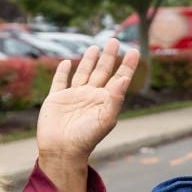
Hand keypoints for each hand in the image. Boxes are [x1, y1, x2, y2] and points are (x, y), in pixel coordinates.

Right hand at [36, 40, 138, 191]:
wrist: (62, 150)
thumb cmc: (86, 138)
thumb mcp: (105, 119)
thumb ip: (115, 99)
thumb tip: (125, 79)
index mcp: (105, 100)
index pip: (119, 78)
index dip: (127, 65)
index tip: (134, 51)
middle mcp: (91, 96)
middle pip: (102, 71)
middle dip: (108, 57)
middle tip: (113, 40)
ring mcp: (73, 97)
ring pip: (83, 73)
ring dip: (89, 61)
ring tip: (95, 47)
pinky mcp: (56, 99)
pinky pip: (60, 82)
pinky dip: (63, 72)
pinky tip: (67, 63)